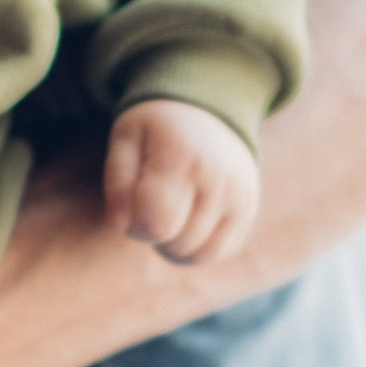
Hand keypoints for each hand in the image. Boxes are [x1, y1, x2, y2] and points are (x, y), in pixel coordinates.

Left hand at [102, 98, 262, 267]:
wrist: (209, 111)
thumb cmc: (157, 129)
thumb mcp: (126, 138)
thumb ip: (117, 182)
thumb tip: (119, 224)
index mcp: (182, 158)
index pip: (156, 224)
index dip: (134, 224)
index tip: (132, 202)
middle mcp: (218, 180)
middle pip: (175, 243)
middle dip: (153, 233)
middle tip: (150, 203)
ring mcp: (239, 198)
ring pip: (198, 255)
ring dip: (173, 246)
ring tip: (167, 214)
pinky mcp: (248, 211)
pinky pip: (218, 252)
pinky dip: (195, 248)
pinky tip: (186, 220)